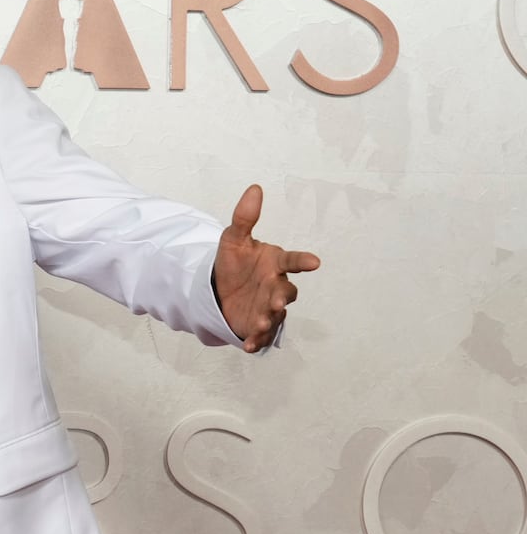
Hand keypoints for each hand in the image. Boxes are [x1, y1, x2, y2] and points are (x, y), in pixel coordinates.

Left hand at [213, 185, 320, 352]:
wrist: (217, 289)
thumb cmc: (233, 263)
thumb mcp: (233, 239)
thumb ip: (244, 218)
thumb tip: (255, 188)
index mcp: (274, 263)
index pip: (291, 260)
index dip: (302, 261)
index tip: (314, 262)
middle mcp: (276, 285)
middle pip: (285, 291)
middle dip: (282, 296)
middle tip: (277, 300)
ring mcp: (268, 307)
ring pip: (276, 314)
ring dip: (270, 319)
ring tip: (261, 321)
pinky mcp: (257, 325)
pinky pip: (261, 335)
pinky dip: (256, 340)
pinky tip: (248, 345)